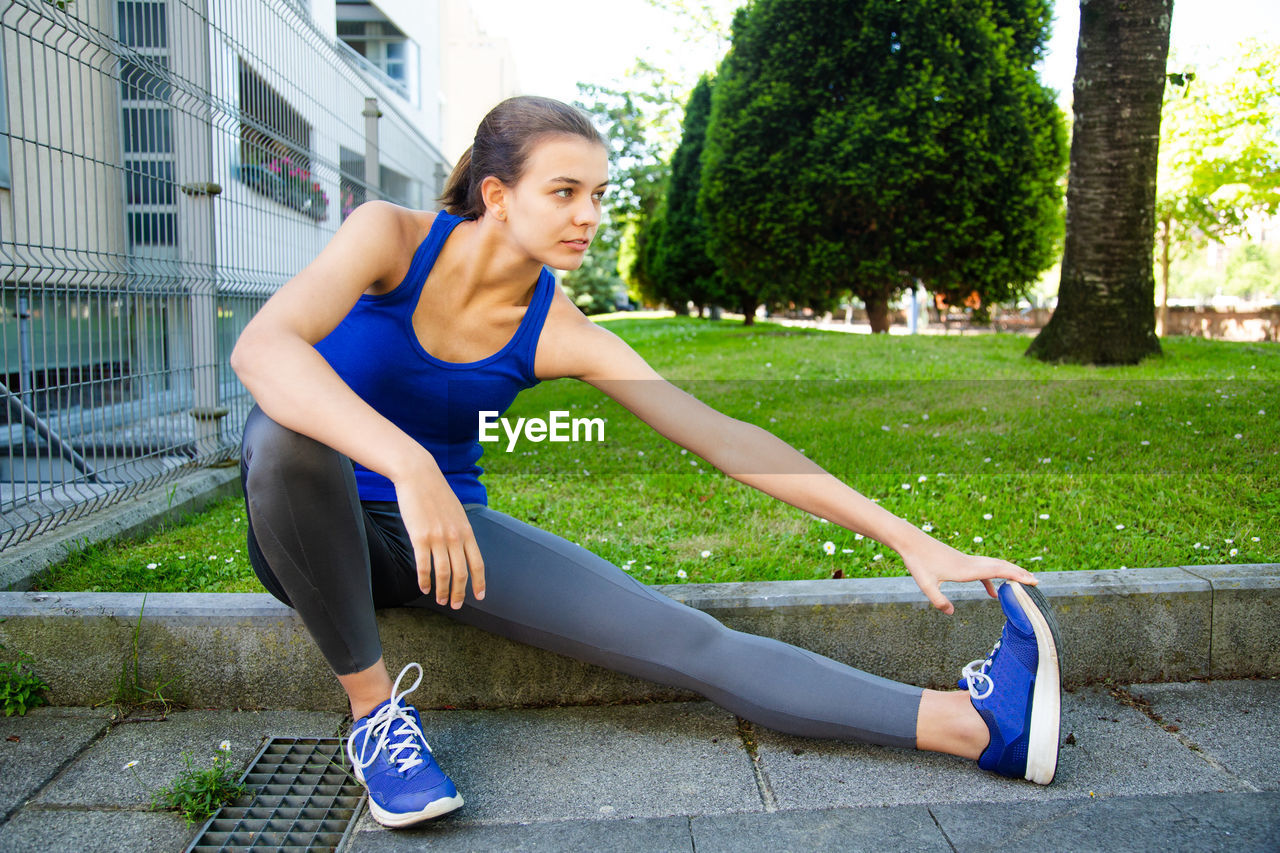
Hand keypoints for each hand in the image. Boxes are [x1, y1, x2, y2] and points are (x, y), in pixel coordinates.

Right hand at [392, 468, 485, 608]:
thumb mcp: (457, 513)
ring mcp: (438, 537)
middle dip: (460, 593)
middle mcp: (455, 537)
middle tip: (456, 606)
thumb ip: (460, 531)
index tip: (480, 597)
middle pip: (461, 573)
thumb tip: (461, 549)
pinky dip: (425, 580)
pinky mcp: (420, 537)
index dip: (479, 582)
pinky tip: (424, 588)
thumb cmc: (436, 494)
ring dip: (442, 590)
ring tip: (440, 600)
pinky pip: (423, 565)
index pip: (478, 563)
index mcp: (467, 531)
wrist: (419, 476)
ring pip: (443, 573)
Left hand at [899, 535, 1036, 614]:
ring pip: (993, 566)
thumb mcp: (925, 584)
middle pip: (1001, 566)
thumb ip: (938, 600)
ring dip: (1008, 573)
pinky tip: (992, 592)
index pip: (998, 571)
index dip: (1016, 575)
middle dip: (1019, 574)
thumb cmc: (918, 562)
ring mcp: (966, 561)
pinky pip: (982, 570)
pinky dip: (991, 579)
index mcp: (966, 569)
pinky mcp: (961, 561)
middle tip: (1036, 583)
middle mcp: (970, 563)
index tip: (1032, 580)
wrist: (911, 541)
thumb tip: (951, 613)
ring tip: (1023, 583)